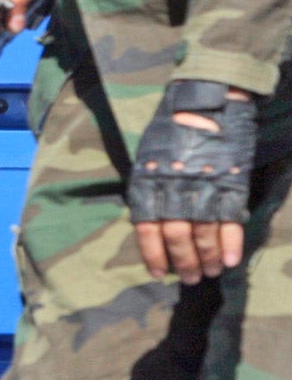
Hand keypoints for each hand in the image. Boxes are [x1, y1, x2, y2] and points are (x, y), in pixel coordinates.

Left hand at [128, 81, 255, 282]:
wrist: (206, 100)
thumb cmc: (172, 128)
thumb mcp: (149, 157)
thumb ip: (151, 188)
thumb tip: (153, 220)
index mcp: (148, 183)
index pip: (147, 229)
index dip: (154, 255)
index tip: (161, 273)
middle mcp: (173, 189)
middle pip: (176, 236)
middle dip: (183, 262)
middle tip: (191, 279)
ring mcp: (203, 186)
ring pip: (202, 233)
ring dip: (207, 258)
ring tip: (210, 273)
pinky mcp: (230, 182)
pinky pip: (229, 220)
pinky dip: (230, 243)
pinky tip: (230, 260)